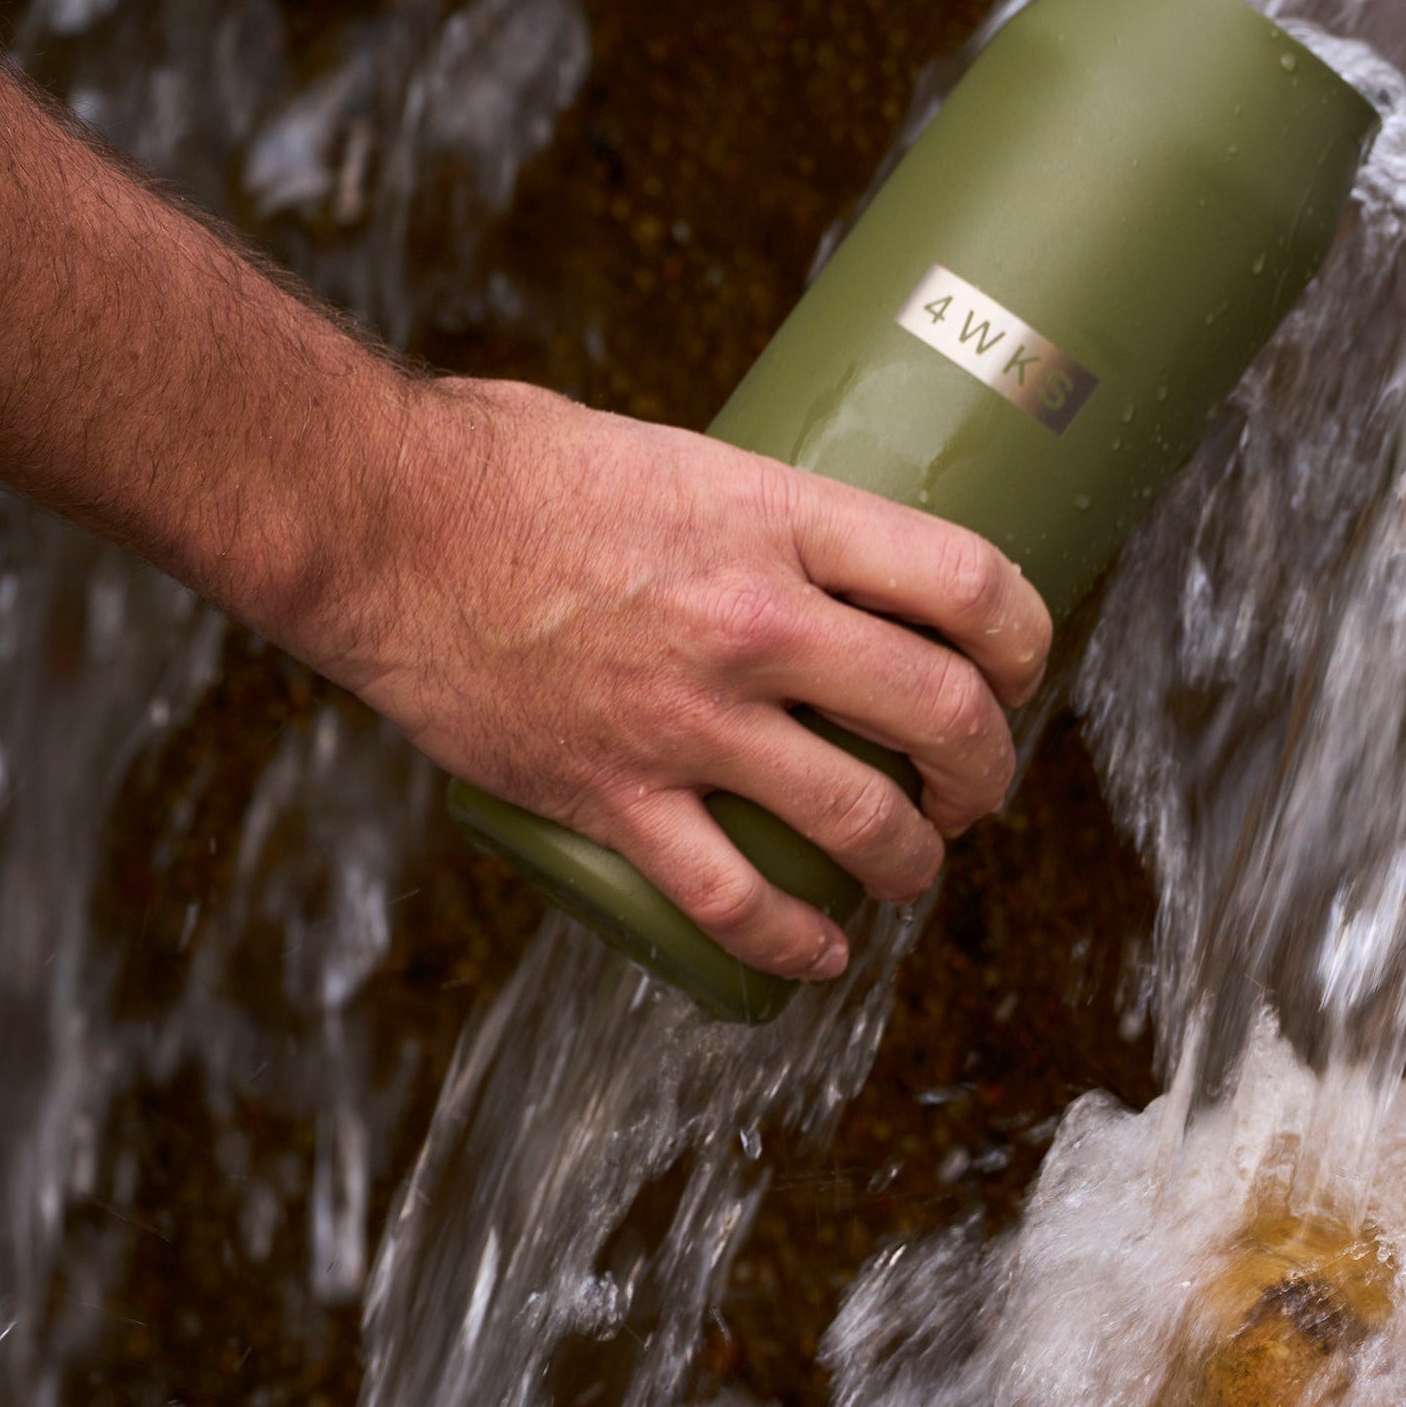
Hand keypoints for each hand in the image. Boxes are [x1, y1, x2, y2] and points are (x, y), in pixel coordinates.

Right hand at [315, 378, 1054, 981]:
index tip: (1022, 665)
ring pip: (859, 822)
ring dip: (913, 862)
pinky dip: (793, 945)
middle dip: (987, 767)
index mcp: (779, 517)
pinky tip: (818, 954)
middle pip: (940, 711)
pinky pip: (733, 901)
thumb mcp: (672, 453)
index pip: (967, 581)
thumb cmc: (510, 463)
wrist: (376, 522)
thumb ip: (753, 509)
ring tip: (911, 868)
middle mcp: (754, 620)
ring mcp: (686, 717)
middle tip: (977, 784)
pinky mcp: (612, 794)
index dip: (1028, 636)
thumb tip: (813, 547)